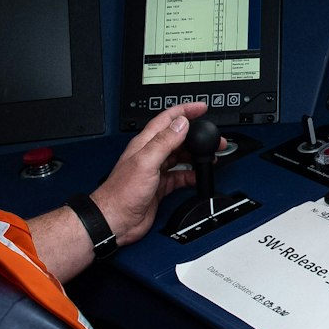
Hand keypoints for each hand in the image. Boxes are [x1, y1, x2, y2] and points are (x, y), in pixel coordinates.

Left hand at [89, 101, 215, 245]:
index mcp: (145, 143)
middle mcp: (151, 154)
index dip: (185, 111)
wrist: (115, 220)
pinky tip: (197, 177)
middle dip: (196, 136)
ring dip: (195, 155)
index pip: (167, 119)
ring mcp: (155, 170)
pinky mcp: (159, 186)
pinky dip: (190, 175)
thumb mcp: (145, 162)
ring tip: (210, 156)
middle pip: (177, 138)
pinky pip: (179, 176)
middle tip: (213, 137)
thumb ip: (164, 141)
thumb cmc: (121, 192)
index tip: (201, 108)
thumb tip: (181, 123)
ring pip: (180, 157)